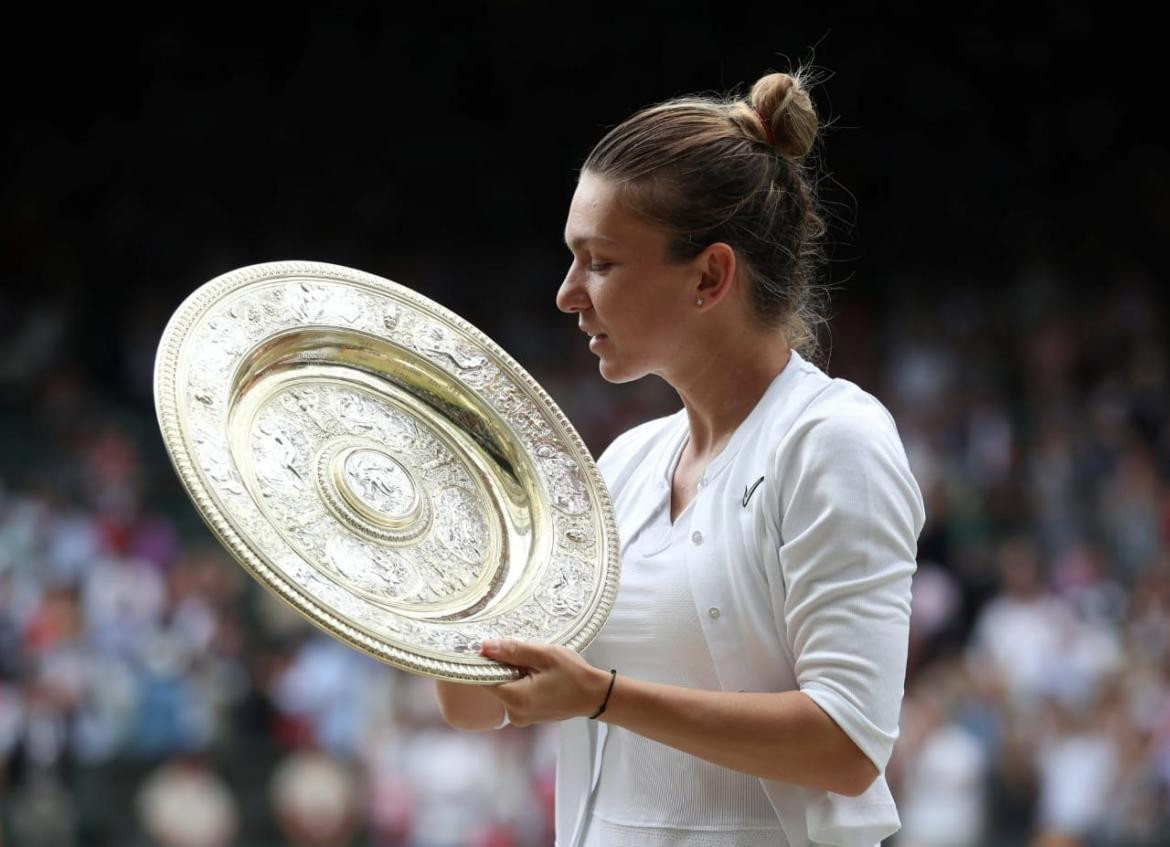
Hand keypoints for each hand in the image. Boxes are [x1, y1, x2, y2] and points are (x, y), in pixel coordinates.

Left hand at [479, 638, 610, 726]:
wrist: (595, 695)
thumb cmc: (574, 674)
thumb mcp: (544, 655)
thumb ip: (513, 651)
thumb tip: (485, 647)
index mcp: (515, 698)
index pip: (484, 678)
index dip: (487, 661)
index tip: (497, 648)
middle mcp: (514, 713)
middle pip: (494, 683)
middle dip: (505, 666)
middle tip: (527, 656)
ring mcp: (520, 717)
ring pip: (505, 688)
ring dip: (514, 674)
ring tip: (536, 666)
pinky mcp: (526, 716)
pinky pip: (514, 695)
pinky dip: (521, 683)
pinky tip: (538, 676)